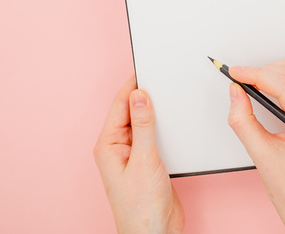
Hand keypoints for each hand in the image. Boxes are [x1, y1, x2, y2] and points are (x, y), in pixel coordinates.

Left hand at [93, 77, 184, 233]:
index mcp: (109, 145)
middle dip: (147, 95)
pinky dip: (165, 126)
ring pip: (145, 123)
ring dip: (157, 111)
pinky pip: (156, 135)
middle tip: (163, 78)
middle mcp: (119, 148)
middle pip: (132, 111)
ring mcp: (135, 154)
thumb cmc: (141, 207)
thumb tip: (140, 94)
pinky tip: (176, 121)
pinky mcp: (150, 161)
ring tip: (171, 96)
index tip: (147, 68)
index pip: (120, 105)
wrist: (156, 233)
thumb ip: (144, 125)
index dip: (133, 84)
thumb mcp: (145, 160)